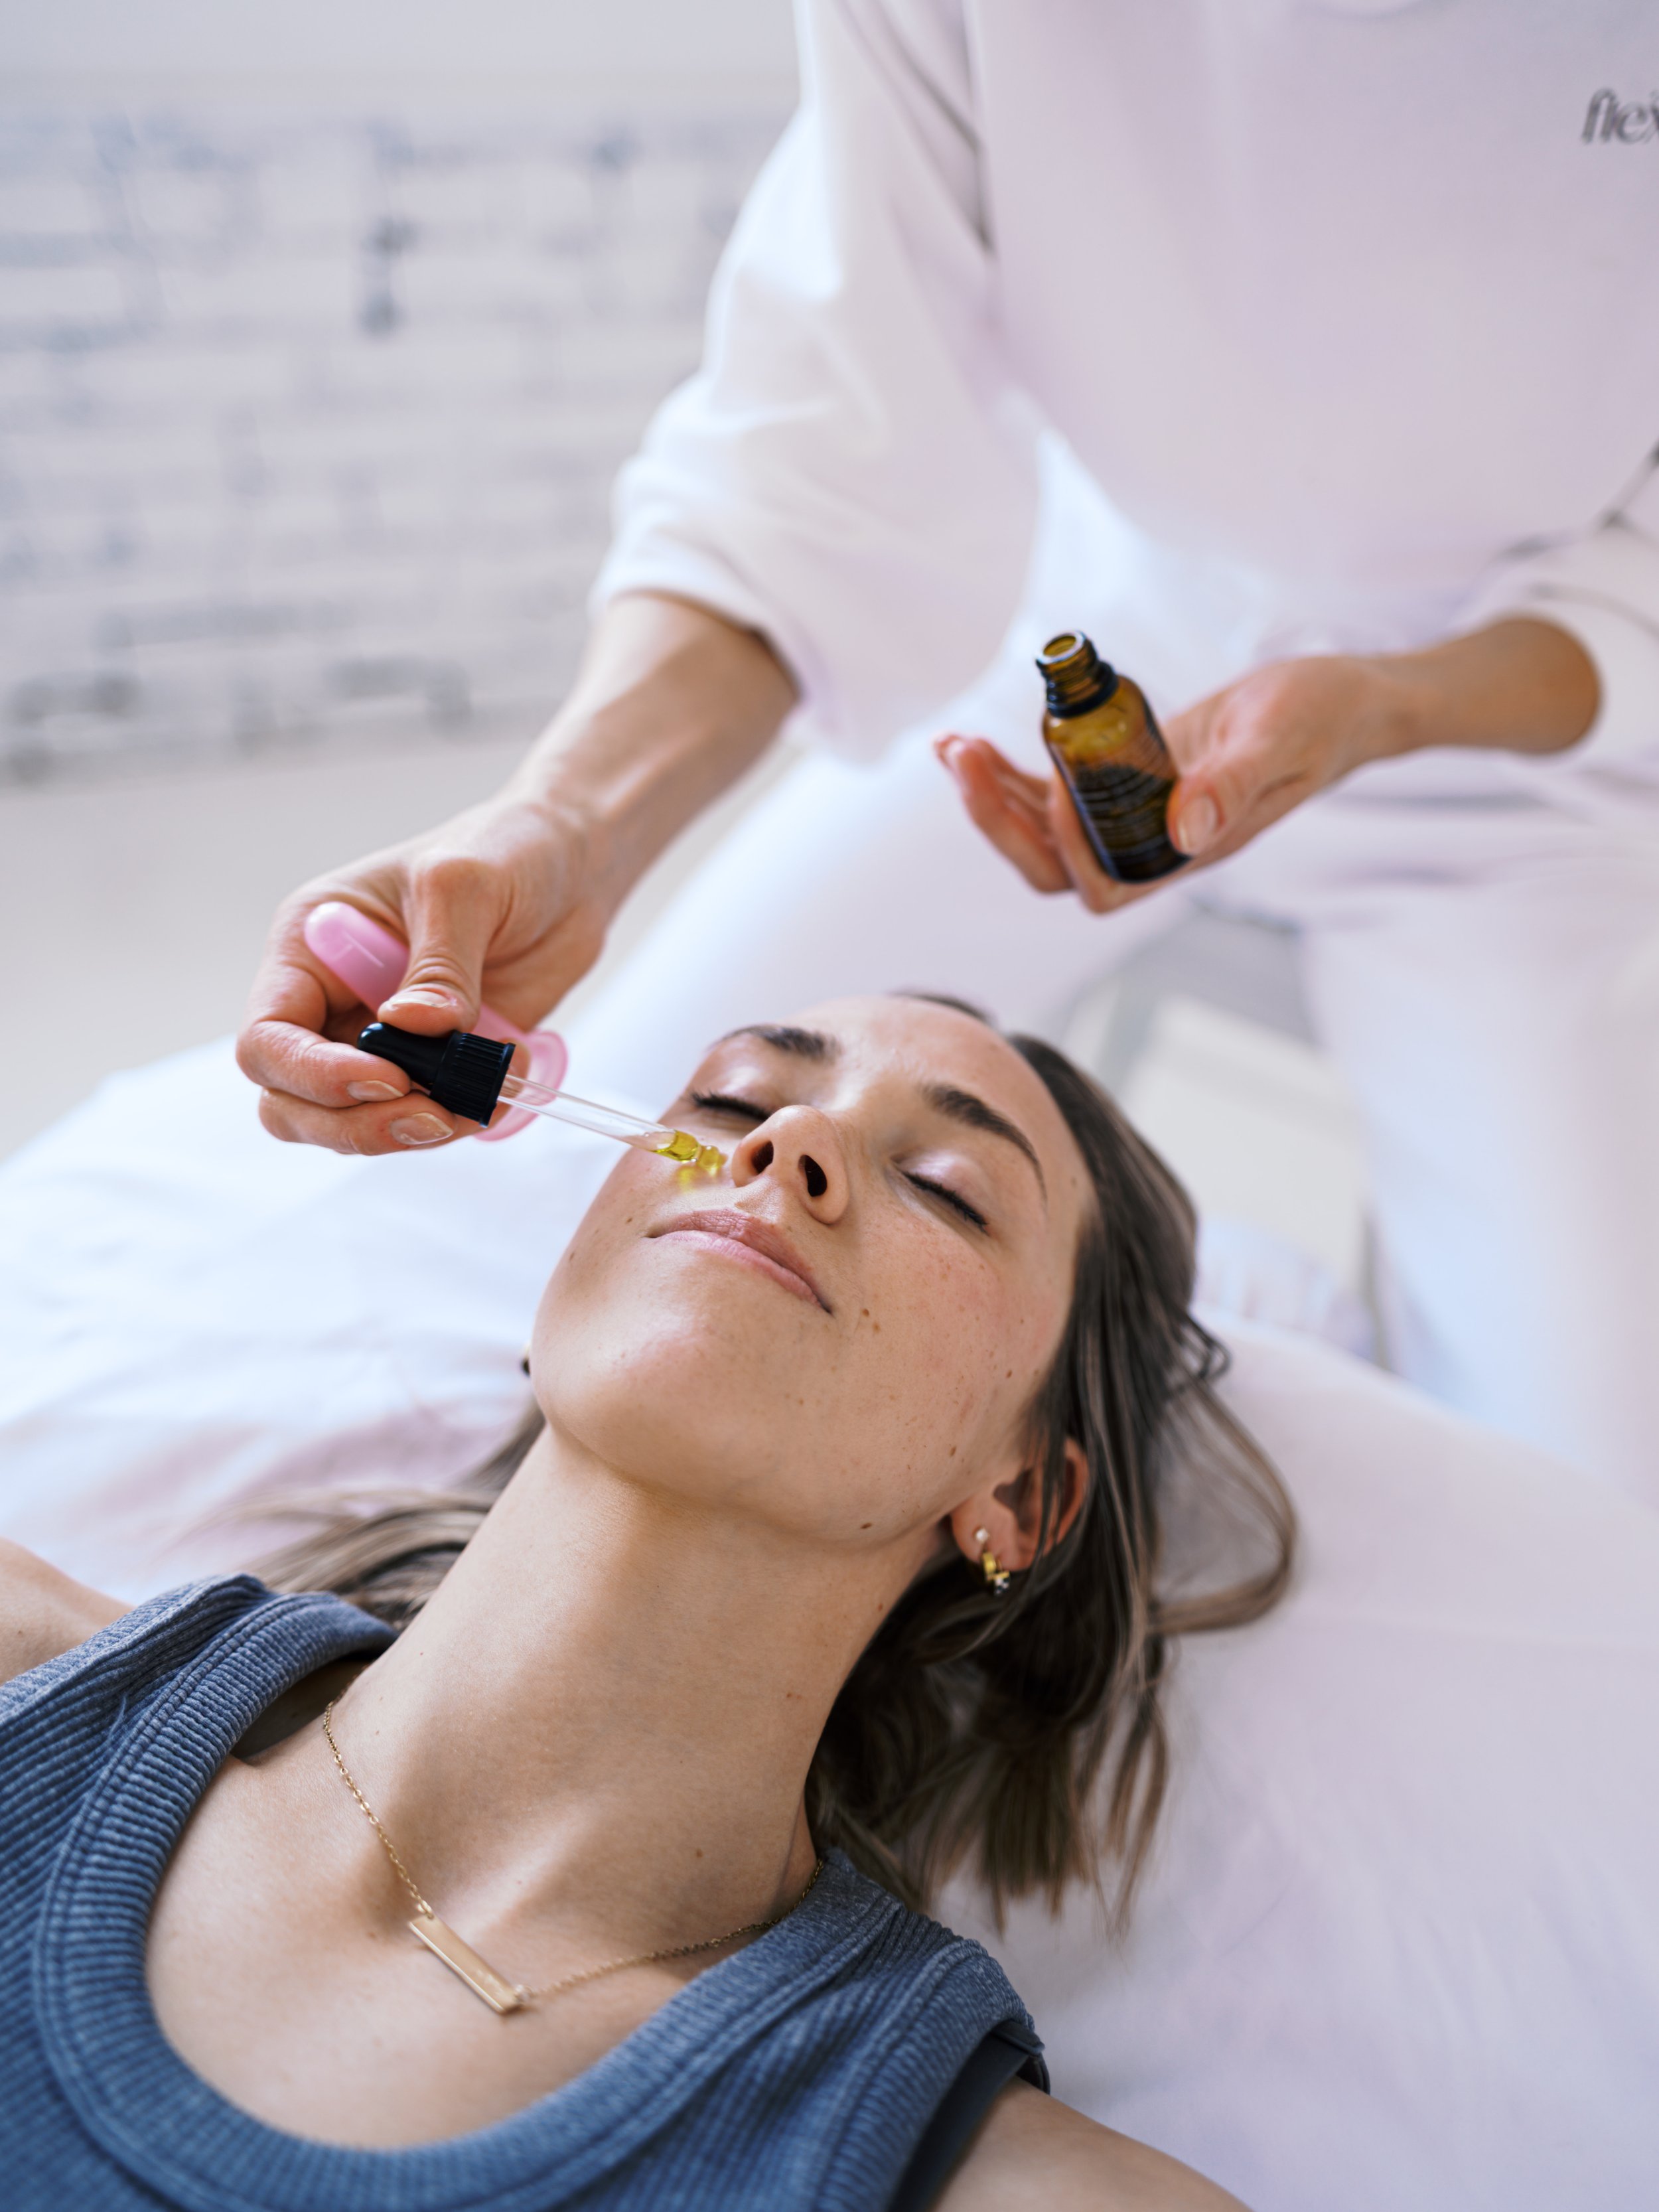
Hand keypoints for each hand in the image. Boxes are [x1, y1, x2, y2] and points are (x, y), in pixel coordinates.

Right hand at [239, 795, 605, 1154]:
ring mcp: (382, 1042)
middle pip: (293, 1102)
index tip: (387, 1078)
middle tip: (431, 1115)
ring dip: (413, 1130)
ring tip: (480, 1098)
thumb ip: (438, 963)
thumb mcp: (464, 886)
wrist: (571, 867)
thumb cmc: (503, 849)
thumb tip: (408, 1027)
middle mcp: (333, 1003)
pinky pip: (423, 1118)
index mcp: (311, 949)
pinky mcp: (436, 1066)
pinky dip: (460, 1119)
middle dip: (355, 1123)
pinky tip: (504, 1084)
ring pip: (354, 1124)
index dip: (313, 1075)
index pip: (268, 1038)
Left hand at [936, 620, 1597, 913]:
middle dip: (999, 819)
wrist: (1342, 702)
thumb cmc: (1323, 720)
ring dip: (991, 794)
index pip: (1102, 886)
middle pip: (1053, 867)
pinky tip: (973, 740)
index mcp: (1189, 854)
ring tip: (951, 745)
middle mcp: (1153, 846)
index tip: (1056, 783)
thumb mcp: (1281, 741)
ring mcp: (1135, 815)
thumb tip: (1182, 831)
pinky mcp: (1125, 778)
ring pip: (1042, 832)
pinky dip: (1010, 770)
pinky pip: (1053, 790)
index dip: (1065, 847)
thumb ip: (1234, 784)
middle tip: (961, 757)